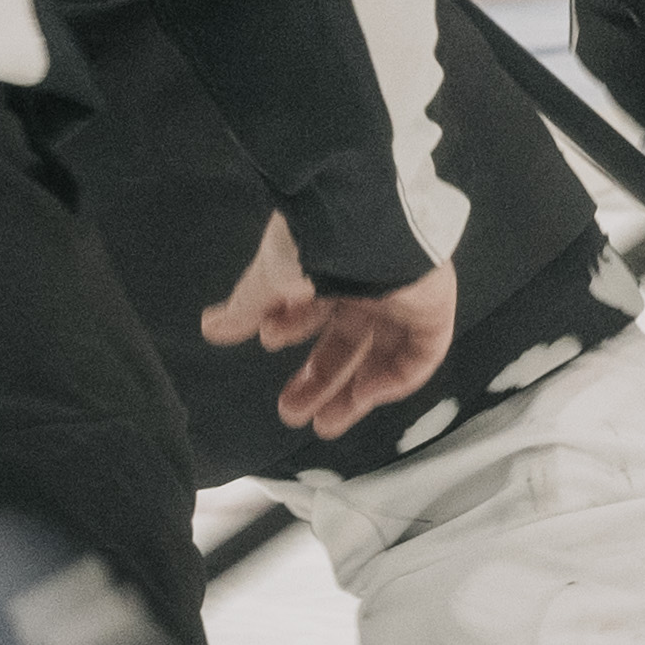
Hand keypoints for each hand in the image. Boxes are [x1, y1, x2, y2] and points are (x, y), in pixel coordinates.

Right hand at [207, 211, 455, 434]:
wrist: (363, 221)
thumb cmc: (316, 241)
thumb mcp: (271, 277)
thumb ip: (247, 306)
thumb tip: (211, 327)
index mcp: (331, 265)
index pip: (312, 305)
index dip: (290, 328)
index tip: (269, 341)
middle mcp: (367, 282)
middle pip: (344, 341)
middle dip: (317, 378)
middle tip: (291, 412)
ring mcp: (403, 296)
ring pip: (380, 354)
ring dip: (352, 391)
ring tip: (324, 424)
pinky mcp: (433, 309)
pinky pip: (419, 355)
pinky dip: (392, 379)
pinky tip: (364, 395)